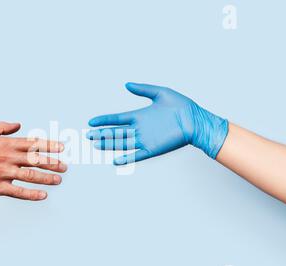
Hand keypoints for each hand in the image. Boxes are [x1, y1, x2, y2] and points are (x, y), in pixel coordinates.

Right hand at [0, 122, 66, 199]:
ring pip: (30, 176)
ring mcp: (2, 173)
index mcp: (5, 144)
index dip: (49, 145)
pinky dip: (32, 194)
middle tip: (64, 167)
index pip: (32, 143)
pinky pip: (18, 192)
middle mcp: (6, 157)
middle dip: (52, 163)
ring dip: (46, 178)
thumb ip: (2, 127)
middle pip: (35, 160)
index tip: (62, 148)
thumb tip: (19, 125)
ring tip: (58, 180)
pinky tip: (43, 195)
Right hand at [86, 83, 228, 164]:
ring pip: (122, 143)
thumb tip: (127, 84)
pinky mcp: (153, 148)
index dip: (104, 121)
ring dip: (109, 144)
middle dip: (102, 134)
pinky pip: (137, 155)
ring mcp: (145, 139)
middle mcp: (140, 128)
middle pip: (116, 132)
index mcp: (139, 116)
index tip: (91, 122)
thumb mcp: (160, 93)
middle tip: (89, 136)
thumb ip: (143, 89)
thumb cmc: (182, 106)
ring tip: (97, 145)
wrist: (196, 120)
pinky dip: (127, 158)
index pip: (117, 119)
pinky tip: (116, 160)